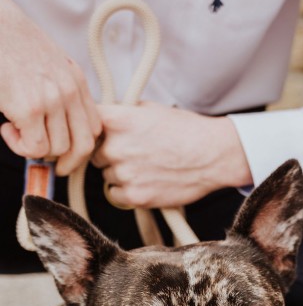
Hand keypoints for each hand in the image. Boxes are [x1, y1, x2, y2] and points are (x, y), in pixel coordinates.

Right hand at [0, 0, 100, 174]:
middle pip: (83, 146)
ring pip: (56, 149)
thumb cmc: (14, 44)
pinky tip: (7, 128)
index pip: (94, 128)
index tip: (67, 153)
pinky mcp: (30, 109)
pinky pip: (34, 147)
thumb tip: (59, 127)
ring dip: (34, 149)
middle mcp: (69, 92)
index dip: (81, 147)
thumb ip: (61, 91)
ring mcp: (51, 100)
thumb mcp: (51, 64)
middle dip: (67, 162)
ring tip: (16, 130)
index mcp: (76, 81)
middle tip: (51, 164)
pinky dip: (19, 146)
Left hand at [92, 102, 251, 207]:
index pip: (87, 124)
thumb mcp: (152, 109)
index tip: (101, 135)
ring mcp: (124, 173)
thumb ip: (124, 114)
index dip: (95, 130)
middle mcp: (115, 147)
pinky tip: (147, 182)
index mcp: (117, 120)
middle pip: (95, 154)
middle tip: (134, 153)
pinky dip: (127, 192)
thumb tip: (107, 118)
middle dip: (110, 154)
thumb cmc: (187, 131)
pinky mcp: (134, 196)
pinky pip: (115, 195)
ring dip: (121, 173)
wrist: (212, 156)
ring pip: (107, 175)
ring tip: (147, 168)